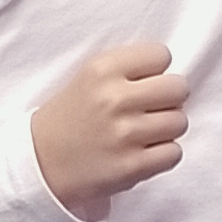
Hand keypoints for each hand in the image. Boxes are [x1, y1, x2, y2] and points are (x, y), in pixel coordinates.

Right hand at [32, 39, 185, 220]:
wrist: (41, 162)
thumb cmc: (72, 116)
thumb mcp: (89, 77)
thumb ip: (129, 68)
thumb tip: (173, 75)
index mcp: (102, 69)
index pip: (161, 55)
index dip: (156, 72)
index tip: (142, 84)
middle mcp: (113, 99)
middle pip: (178, 88)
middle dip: (169, 99)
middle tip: (150, 110)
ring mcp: (124, 134)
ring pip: (180, 122)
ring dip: (167, 129)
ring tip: (144, 133)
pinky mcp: (131, 166)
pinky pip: (174, 153)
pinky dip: (164, 155)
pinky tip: (143, 153)